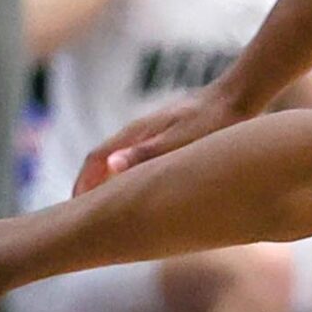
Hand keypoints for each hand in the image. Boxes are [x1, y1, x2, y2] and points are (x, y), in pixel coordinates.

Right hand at [73, 84, 245, 194]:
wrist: (237, 97)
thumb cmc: (212, 121)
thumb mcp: (180, 141)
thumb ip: (147, 154)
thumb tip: (111, 167)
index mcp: (136, 133)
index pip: (96, 159)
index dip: (82, 184)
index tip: (74, 209)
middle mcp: (139, 131)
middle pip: (103, 159)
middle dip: (89, 185)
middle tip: (82, 214)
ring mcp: (152, 133)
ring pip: (119, 159)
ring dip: (107, 181)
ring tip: (105, 207)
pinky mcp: (167, 136)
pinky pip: (136, 159)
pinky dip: (128, 176)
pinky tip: (140, 190)